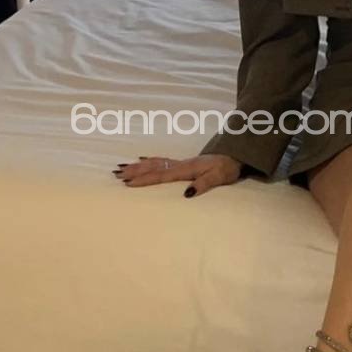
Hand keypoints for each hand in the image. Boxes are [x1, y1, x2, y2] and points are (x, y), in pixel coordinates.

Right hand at [112, 153, 242, 195]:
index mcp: (187, 169)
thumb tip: (186, 194)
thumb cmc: (227, 169)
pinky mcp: (184, 164)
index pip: (162, 175)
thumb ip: (204, 184)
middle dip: (135, 171)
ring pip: (155, 163)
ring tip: (122, 167)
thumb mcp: (219, 178)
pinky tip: (142, 160)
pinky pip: (162, 161)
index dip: (145, 179)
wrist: (235, 157)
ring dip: (138, 166)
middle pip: (154, 167)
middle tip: (116, 174)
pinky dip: (149, 161)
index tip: (128, 183)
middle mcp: (181, 164)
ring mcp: (181, 163)